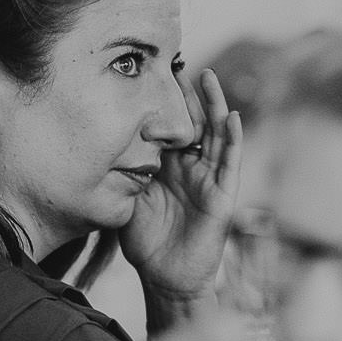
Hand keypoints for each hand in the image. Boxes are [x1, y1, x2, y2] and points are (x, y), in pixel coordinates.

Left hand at [118, 68, 243, 311]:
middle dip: (188, 95)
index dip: (166, 103)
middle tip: (179, 63)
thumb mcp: (128, 197)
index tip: (154, 74)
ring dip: (214, 105)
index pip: (170, 127)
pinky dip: (234, 139)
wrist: (164, 278)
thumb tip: (107, 141)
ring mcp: (209, 180)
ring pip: (216, 134)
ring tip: (208, 77)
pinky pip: (230, 163)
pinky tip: (231, 116)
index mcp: (169, 168)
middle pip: (194, 123)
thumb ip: (126, 171)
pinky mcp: (222, 195)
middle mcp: (191, 169)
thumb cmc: (145, 241)